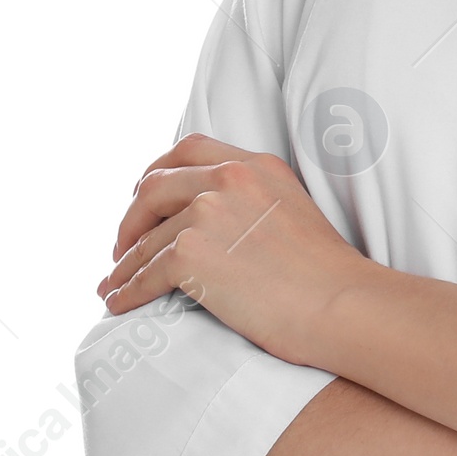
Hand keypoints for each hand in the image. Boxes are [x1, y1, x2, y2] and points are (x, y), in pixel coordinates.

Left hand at [96, 134, 362, 370]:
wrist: (341, 305)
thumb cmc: (326, 275)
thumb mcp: (293, 209)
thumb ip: (252, 199)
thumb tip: (208, 218)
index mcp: (256, 164)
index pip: (189, 150)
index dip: (156, 172)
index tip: (144, 197)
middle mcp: (229, 178)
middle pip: (154, 187)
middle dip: (131, 219)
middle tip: (123, 245)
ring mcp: (207, 212)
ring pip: (145, 239)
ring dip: (124, 264)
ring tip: (115, 283)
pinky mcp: (191, 253)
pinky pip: (143, 274)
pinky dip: (126, 291)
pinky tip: (119, 303)